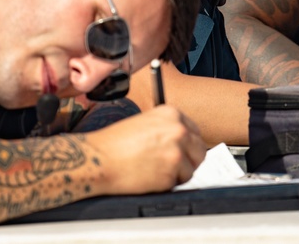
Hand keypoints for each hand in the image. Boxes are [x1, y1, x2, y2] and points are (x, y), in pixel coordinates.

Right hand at [82, 105, 206, 194]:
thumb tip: (183, 142)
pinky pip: (178, 183)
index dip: (188, 145)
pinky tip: (149, 177)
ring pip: (191, 168)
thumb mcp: (145, 123)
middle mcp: (178, 130)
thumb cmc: (114, 143)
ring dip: (177, 174)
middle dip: (188, 160)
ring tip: (155, 170)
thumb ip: (167, 129)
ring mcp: (176, 151)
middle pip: (199, 150)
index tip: (181, 151)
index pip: (195, 132)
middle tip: (170, 165)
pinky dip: (166, 184)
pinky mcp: (171, 172)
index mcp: (171, 114)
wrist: (98, 158)